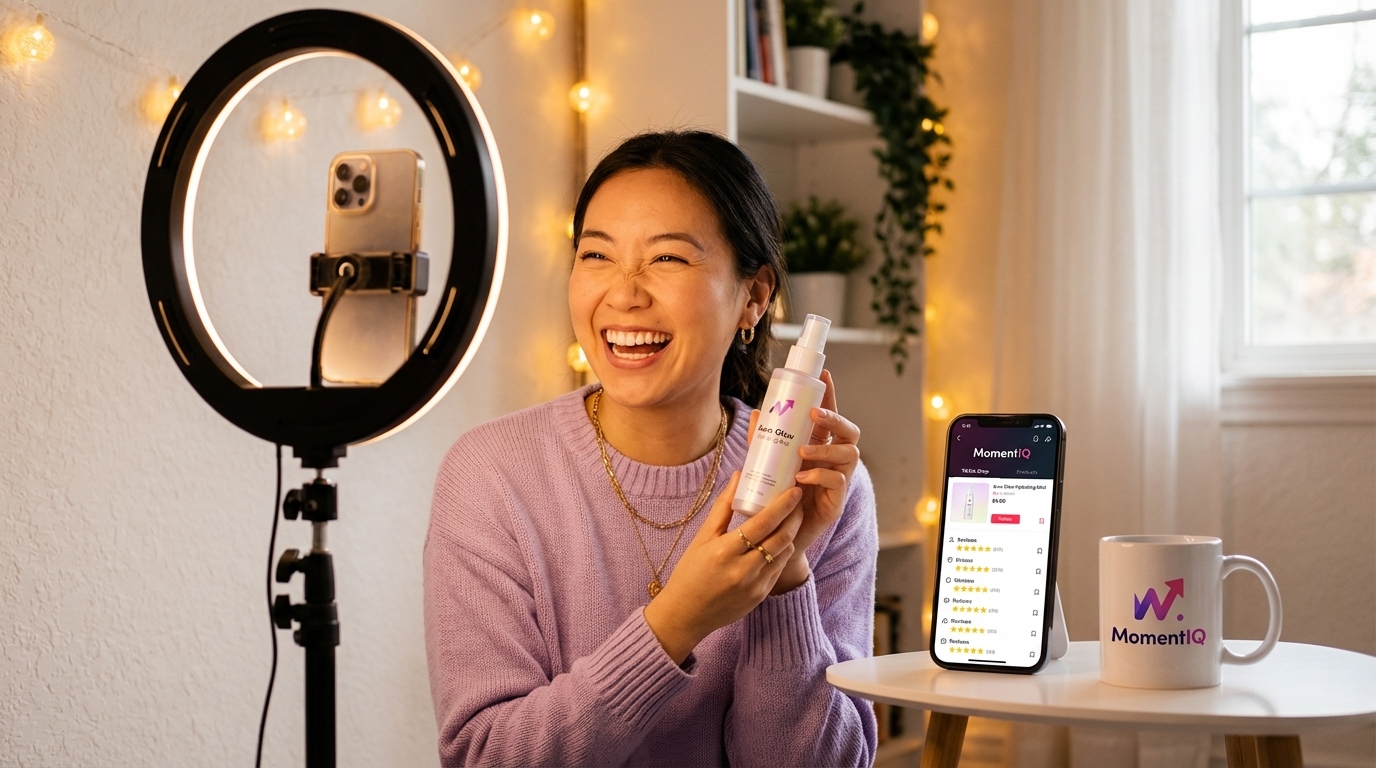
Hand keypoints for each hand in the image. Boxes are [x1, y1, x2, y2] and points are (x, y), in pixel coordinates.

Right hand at [643, 471, 802, 663]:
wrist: (686, 615)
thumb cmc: (690, 572)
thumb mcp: (702, 537)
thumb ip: (722, 506)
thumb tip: (738, 476)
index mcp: (724, 551)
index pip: (763, 523)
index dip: (783, 505)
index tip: (794, 491)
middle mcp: (742, 570)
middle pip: (781, 537)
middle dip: (794, 516)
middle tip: (798, 501)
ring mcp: (754, 586)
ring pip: (783, 553)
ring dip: (791, 533)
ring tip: (792, 518)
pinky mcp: (760, 596)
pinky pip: (778, 569)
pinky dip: (782, 552)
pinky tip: (780, 540)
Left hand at [745, 370, 859, 593]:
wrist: (775, 535)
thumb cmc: (774, 496)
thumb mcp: (765, 464)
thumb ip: (762, 441)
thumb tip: (758, 412)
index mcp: (819, 445)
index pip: (829, 415)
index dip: (829, 394)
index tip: (823, 373)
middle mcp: (833, 459)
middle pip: (849, 430)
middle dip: (834, 418)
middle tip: (813, 415)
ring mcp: (838, 479)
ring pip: (849, 453)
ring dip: (826, 448)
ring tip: (802, 452)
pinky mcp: (836, 500)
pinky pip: (838, 481)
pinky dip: (820, 475)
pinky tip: (802, 476)